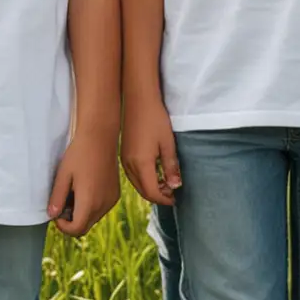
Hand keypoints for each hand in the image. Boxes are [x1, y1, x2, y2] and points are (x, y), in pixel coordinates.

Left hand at [48, 127, 121, 235]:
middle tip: (62, 202)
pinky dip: (91, 206)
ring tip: (73, 193)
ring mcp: (111, 200)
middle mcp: (103, 205)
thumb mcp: (63, 175)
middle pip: (85, 226)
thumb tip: (52, 215)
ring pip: (93, 218)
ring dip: (81, 213)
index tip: (56, 212)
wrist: (100, 137)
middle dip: (71, 221)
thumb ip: (57, 198)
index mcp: (89, 202)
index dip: (63, 226)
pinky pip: (101, 209)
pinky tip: (84, 188)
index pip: (76, 230)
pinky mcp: (115, 194)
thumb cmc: (79, 154)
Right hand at [121, 92, 180, 206]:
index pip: (152, 192)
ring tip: (165, 183)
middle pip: (143, 191)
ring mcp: (124, 159)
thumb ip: (171, 167)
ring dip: (150, 188)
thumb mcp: (168, 143)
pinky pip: (132, 175)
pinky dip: (143, 180)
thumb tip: (176, 186)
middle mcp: (129, 165)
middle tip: (172, 193)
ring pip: (137, 184)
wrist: (138, 100)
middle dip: (157, 196)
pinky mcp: (123, 153)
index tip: (175, 199)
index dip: (164, 199)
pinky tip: (153, 173)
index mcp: (141, 164)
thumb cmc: (156, 119)